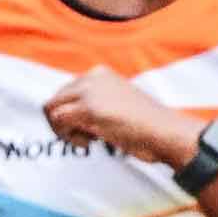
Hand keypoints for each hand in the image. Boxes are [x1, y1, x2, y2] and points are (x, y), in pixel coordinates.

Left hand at [42, 65, 189, 163]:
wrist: (166, 132)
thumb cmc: (149, 126)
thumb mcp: (119, 104)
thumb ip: (98, 102)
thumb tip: (74, 117)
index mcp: (100, 73)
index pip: (66, 92)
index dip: (71, 114)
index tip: (88, 129)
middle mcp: (92, 77)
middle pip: (55, 99)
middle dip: (63, 123)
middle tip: (85, 138)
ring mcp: (89, 92)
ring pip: (51, 109)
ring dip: (63, 130)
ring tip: (87, 141)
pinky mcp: (88, 109)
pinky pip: (58, 121)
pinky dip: (68, 137)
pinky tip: (89, 143)